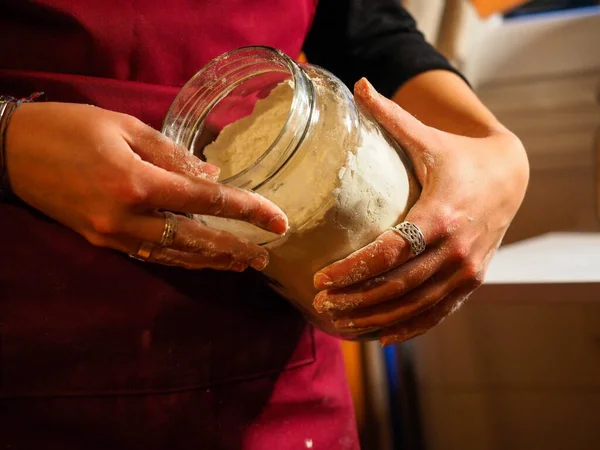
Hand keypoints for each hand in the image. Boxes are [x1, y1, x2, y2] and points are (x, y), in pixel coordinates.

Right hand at [6, 102, 287, 270]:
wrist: (10, 151)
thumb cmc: (69, 127)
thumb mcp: (126, 126)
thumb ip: (174, 154)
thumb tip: (213, 174)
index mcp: (137, 182)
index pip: (207, 200)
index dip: (247, 210)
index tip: (279, 221)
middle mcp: (127, 217)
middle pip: (195, 239)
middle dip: (234, 249)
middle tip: (265, 256)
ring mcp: (113, 235)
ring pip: (174, 255)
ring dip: (211, 260)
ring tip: (241, 262)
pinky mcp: (102, 241)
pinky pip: (151, 255)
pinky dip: (181, 258)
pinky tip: (202, 259)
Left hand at [312, 78, 528, 344]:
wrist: (510, 176)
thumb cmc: (460, 157)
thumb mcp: (428, 138)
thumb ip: (392, 117)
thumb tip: (358, 83)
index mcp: (439, 214)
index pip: (391, 251)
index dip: (354, 269)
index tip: (321, 278)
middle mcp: (455, 248)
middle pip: (399, 285)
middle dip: (357, 299)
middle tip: (322, 305)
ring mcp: (467, 270)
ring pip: (417, 305)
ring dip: (377, 319)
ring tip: (341, 323)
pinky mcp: (472, 281)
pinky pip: (439, 313)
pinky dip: (411, 327)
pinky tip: (383, 336)